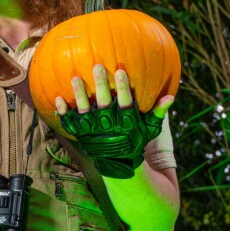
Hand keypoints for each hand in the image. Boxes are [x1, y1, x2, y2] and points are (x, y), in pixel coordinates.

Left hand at [53, 65, 174, 178]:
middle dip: (100, 84)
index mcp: (125, 121)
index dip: (122, 87)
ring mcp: (93, 130)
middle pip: (104, 102)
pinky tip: (58, 97)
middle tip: (97, 66)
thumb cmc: (135, 141)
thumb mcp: (150, 129)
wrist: (119, 164)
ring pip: (85, 110)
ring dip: (80, 94)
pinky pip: (70, 122)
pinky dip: (63, 111)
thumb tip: (171, 97)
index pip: (124, 101)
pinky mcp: (81, 135)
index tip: (120, 71)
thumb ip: (158, 113)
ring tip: (75, 77)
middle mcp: (108, 125)